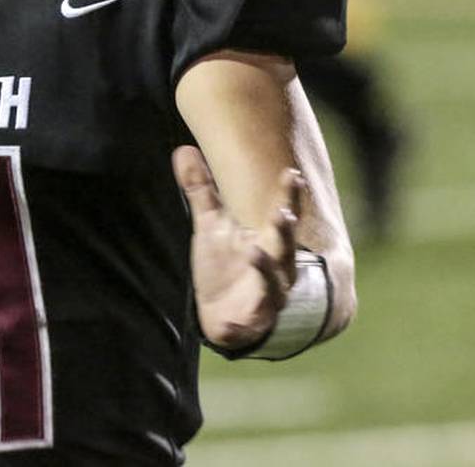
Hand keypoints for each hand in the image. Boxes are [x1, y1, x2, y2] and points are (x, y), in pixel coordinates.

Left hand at [172, 145, 302, 351]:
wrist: (220, 314)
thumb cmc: (223, 264)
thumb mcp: (209, 225)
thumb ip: (200, 190)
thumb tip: (183, 149)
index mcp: (267, 241)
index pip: (281, 214)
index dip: (288, 196)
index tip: (292, 174)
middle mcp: (275, 268)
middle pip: (286, 248)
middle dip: (285, 232)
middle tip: (282, 213)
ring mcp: (267, 298)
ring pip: (275, 284)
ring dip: (266, 269)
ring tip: (253, 252)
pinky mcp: (252, 324)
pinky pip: (248, 324)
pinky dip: (239, 325)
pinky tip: (229, 323)